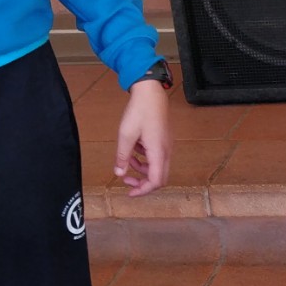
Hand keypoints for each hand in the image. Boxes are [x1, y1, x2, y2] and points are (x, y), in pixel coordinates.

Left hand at [114, 79, 171, 196]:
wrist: (151, 93)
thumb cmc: (139, 111)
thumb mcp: (125, 135)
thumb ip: (122, 156)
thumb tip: (119, 173)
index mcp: (158, 152)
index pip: (156, 181)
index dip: (143, 190)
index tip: (130, 193)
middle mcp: (166, 152)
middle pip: (160, 177)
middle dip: (143, 183)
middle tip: (127, 181)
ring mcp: (166, 146)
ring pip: (158, 167)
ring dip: (143, 170)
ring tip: (128, 163)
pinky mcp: (164, 140)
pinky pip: (157, 157)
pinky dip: (146, 159)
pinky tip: (135, 150)